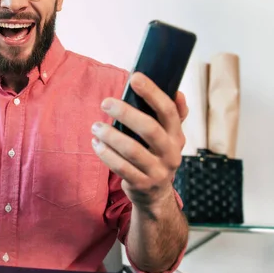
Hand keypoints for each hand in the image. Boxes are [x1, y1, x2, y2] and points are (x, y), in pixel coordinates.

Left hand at [91, 72, 188, 210]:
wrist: (155, 195)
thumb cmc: (157, 155)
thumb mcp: (169, 137)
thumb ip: (173, 115)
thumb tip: (178, 92)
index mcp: (177, 136)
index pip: (169, 110)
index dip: (152, 93)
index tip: (135, 77)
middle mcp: (171, 153)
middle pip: (149, 129)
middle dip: (126, 112)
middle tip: (106, 102)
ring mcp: (157, 171)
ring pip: (132, 150)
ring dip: (111, 135)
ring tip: (96, 126)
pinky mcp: (141, 184)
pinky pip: (121, 167)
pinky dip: (106, 154)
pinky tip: (96, 143)